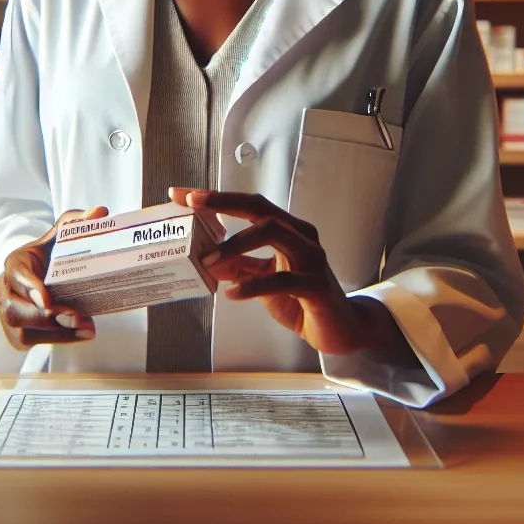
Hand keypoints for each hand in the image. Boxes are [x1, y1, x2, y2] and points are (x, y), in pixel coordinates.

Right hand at [0, 206, 105, 347]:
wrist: (39, 278)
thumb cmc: (49, 255)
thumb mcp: (61, 235)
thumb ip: (77, 223)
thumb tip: (100, 213)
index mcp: (14, 262)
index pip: (16, 275)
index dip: (30, 288)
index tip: (47, 299)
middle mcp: (5, 290)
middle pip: (14, 309)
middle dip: (44, 317)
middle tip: (75, 316)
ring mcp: (8, 315)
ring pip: (23, 330)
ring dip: (57, 332)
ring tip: (87, 326)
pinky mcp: (17, 334)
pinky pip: (33, 342)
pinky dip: (61, 339)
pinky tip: (82, 334)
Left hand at [172, 189, 412, 361]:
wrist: (340, 328)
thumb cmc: (302, 300)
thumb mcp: (264, 280)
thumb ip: (239, 267)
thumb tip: (207, 259)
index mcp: (289, 230)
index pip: (251, 205)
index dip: (216, 197)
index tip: (183, 195)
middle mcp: (302, 237)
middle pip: (261, 209)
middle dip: (224, 204)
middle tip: (193, 208)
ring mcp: (312, 259)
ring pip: (273, 233)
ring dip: (234, 244)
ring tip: (208, 261)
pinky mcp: (316, 286)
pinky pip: (282, 280)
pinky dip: (253, 286)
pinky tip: (233, 294)